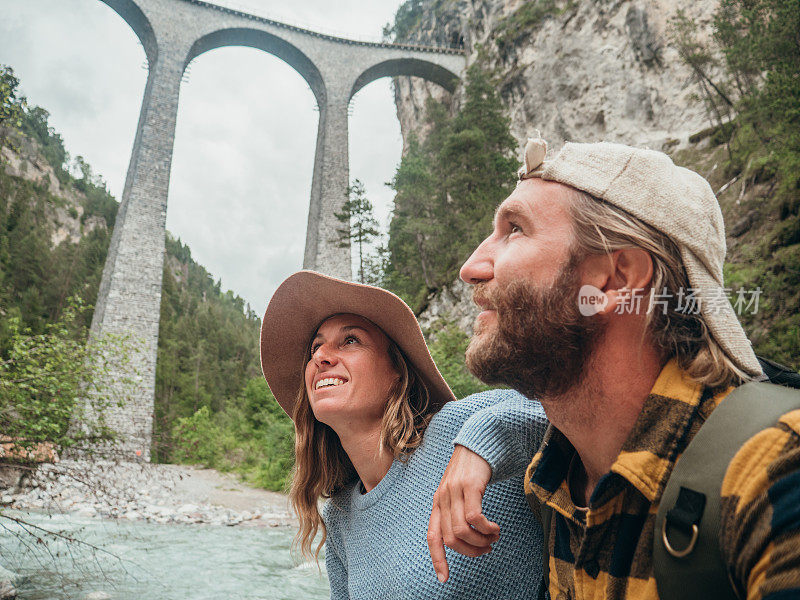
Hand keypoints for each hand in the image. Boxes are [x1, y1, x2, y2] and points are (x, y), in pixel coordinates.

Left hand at [428, 444, 499, 582]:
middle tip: (486, 549)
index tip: (444, 579)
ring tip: (492, 537)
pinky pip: (474, 517)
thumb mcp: (458, 492)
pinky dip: (486, 528)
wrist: (478, 443)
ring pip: (461, 530)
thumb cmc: (470, 471)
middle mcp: (442, 498)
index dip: (437, 559)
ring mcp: (454, 491)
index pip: (432, 536)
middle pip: (450, 538)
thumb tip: (464, 539)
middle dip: (470, 551)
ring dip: (480, 541)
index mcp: (438, 503)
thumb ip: (456, 511)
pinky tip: (494, 527)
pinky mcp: (470, 486)